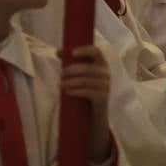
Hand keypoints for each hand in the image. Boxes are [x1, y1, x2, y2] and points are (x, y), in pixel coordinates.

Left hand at [62, 45, 112, 162]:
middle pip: (88, 68)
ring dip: (70, 82)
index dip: (85, 50)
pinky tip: (67, 92)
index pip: (96, 52)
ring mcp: (105, 86)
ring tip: (60, 84)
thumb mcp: (80, 75)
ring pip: (86, 80)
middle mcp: (106, 73)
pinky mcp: (102, 99)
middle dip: (71, 70)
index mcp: (101, 64)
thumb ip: (71, 63)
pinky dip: (75, 91)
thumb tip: (58, 51)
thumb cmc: (86, 90)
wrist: (94, 114)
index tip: (72, 53)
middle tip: (61, 74)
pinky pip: (88, 92)